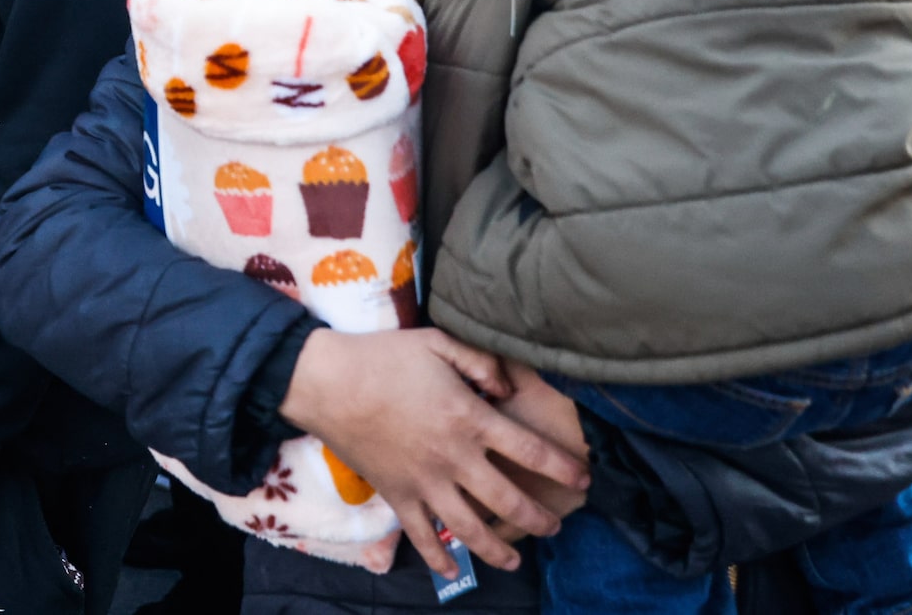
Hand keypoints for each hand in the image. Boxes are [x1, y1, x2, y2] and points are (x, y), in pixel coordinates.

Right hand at [278, 327, 586, 574]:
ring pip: (470, 529)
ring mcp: (425, 483)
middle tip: (557, 525)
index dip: (562, 467)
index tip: (584, 478)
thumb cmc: (385, 358)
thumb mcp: (438, 342)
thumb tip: (508, 387)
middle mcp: (454, 458)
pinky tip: (451, 569)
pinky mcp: (398, 496)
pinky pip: (422, 537)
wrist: (328, 383)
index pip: (529, 450)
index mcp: (469, 419)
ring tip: (517, 560)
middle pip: (508, 500)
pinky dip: (438, 558)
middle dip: (540, 518)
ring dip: (498, 550)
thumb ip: (481, 361)